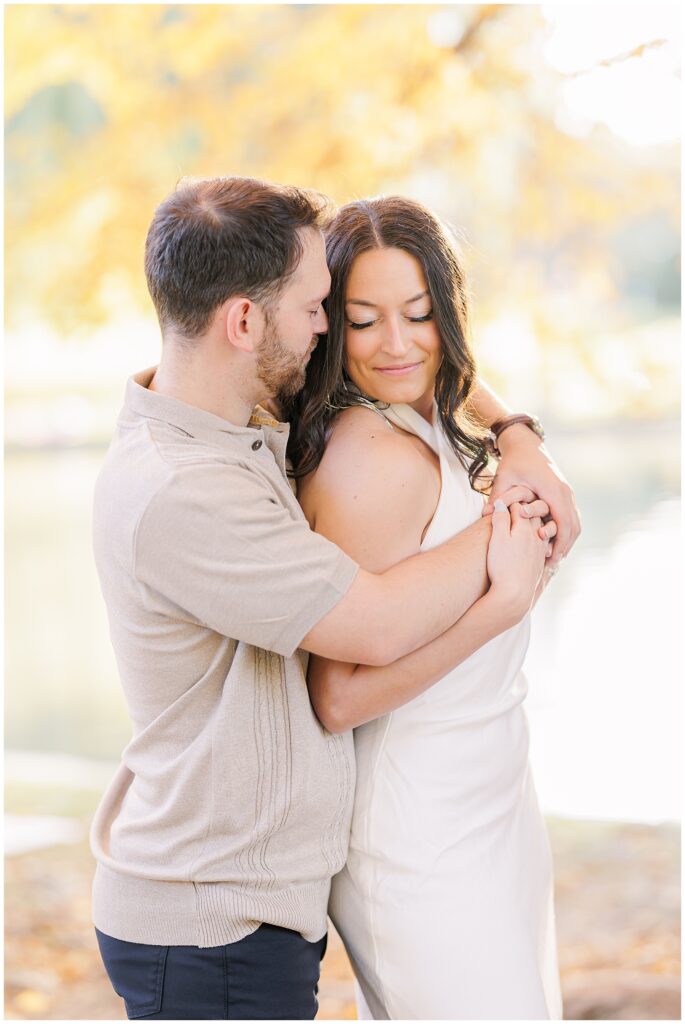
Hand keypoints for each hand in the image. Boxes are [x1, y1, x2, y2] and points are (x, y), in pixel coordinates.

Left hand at [483, 428, 579, 568]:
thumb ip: (498, 497)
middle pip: (573, 526)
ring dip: (568, 540)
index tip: (550, 560)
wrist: (526, 444)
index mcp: (553, 490)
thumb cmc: (514, 461)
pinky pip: (572, 516)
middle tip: (553, 565)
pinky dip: (567, 531)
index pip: (562, 522)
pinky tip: (557, 543)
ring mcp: (567, 492)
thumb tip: (487, 514)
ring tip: (556, 558)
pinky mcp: (565, 493)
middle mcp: (565, 492)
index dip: (558, 543)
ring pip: (575, 522)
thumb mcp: (504, 478)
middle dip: (565, 546)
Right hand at [486, 500, 549, 623]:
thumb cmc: (502, 566)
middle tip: (518, 501)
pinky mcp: (539, 562)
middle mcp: (537, 536)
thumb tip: (501, 503)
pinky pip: (543, 544)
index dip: (510, 499)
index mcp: (526, 528)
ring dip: (536, 522)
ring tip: (529, 518)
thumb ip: (500, 519)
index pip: (520, 506)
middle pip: (534, 515)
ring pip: (541, 529)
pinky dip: (539, 537)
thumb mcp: (497, 539)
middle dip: (526, 507)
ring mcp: (540, 550)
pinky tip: (535, 540)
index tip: (504, 496)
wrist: (514, 594)